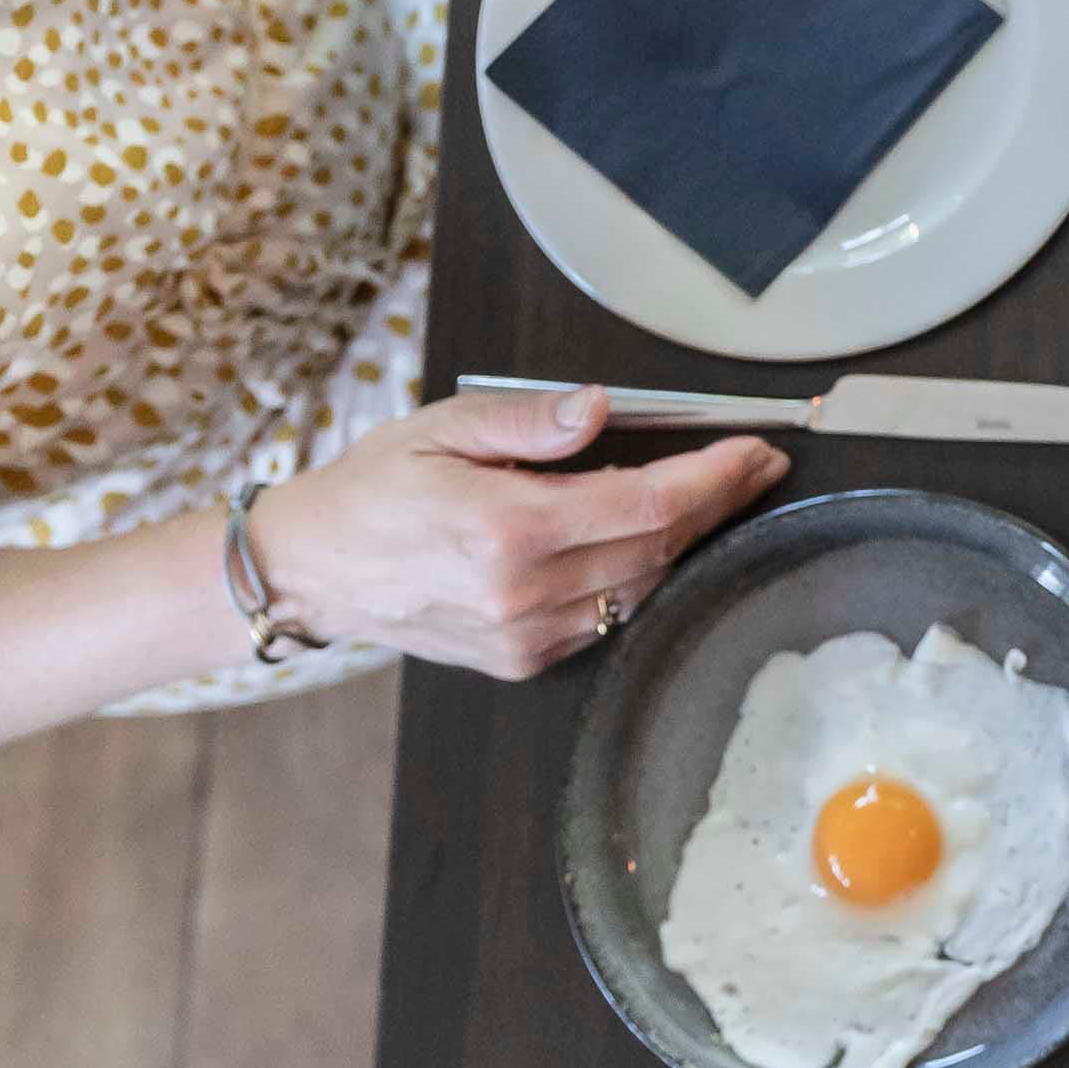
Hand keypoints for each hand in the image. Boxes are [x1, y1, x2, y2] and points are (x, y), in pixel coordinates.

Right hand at [254, 390, 786, 679]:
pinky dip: (640, 574)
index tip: (757, 450)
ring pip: (643, 586)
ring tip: (715, 492)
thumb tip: (599, 408)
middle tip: (756, 464)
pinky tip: (648, 538)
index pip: (649, 504)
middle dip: (719, 502)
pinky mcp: (519, 659)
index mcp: (508, 530)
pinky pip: (608, 616)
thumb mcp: (442, 427)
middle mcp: (522, 593)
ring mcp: (523, 635)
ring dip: (686, 539)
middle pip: (659, 546)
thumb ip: (528, 420)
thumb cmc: (374, 489)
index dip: (716, 477)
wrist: (311, 569)